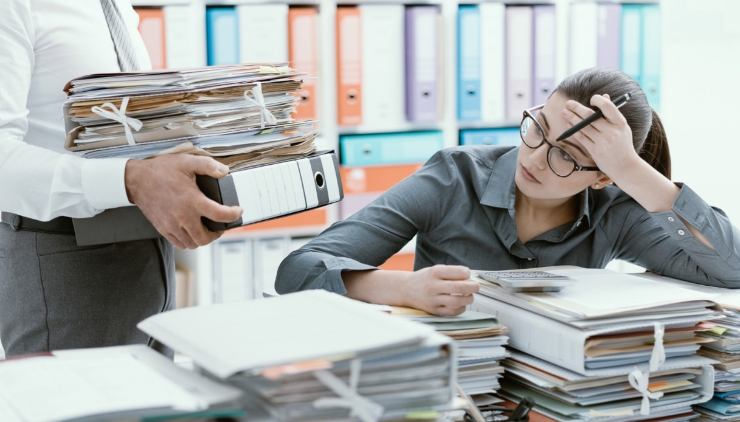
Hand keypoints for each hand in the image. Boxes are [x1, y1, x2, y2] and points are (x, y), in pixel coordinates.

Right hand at [125, 154, 242, 248]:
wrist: (136, 180)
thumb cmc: (161, 170)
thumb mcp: (187, 161)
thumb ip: (208, 166)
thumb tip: (224, 172)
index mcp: (192, 201)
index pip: (220, 215)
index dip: (233, 215)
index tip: (237, 211)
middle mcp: (183, 217)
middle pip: (206, 238)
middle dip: (218, 234)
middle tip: (221, 225)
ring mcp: (172, 225)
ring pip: (193, 244)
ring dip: (203, 239)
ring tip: (207, 229)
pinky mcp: (163, 229)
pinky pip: (180, 243)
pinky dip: (189, 241)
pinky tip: (192, 231)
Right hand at [401, 265, 478, 315]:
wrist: (405, 289)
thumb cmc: (425, 278)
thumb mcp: (435, 269)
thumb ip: (451, 272)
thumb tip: (471, 279)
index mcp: (434, 272)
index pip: (458, 272)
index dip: (467, 273)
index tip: (467, 274)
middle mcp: (433, 286)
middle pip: (459, 287)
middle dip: (473, 287)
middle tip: (476, 286)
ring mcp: (433, 300)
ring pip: (457, 301)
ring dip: (468, 299)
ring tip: (469, 296)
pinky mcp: (433, 310)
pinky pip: (452, 312)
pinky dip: (461, 308)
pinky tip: (461, 304)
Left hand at [561, 94, 641, 181]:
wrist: (625, 167)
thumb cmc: (622, 144)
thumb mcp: (622, 128)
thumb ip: (612, 113)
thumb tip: (604, 96)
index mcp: (620, 123)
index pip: (608, 107)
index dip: (598, 101)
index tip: (592, 99)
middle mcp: (611, 132)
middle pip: (590, 116)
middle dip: (577, 108)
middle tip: (568, 103)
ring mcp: (603, 142)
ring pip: (583, 127)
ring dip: (571, 118)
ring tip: (564, 112)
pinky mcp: (595, 151)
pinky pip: (581, 138)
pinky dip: (573, 130)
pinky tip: (568, 125)